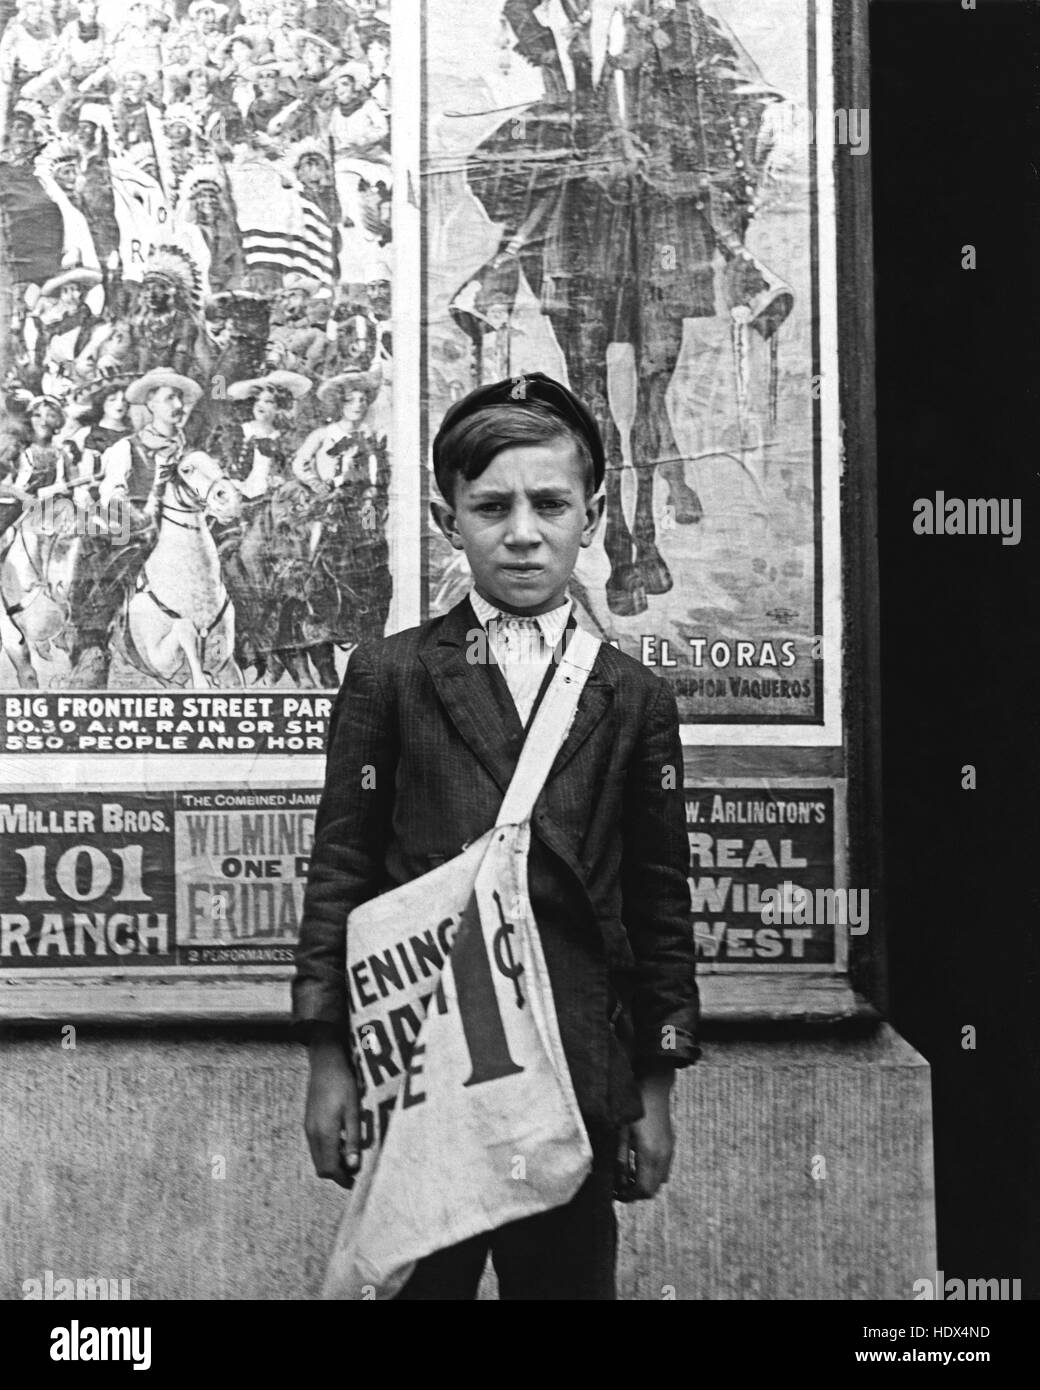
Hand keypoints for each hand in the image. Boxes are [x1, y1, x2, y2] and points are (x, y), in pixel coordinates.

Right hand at [304, 1030, 361, 1188]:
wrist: (325, 1063)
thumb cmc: (343, 1085)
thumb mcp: (353, 1111)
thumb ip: (353, 1139)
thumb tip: (353, 1165)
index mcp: (324, 1133)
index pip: (329, 1168)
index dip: (342, 1179)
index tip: (355, 1182)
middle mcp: (313, 1134)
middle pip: (321, 1167)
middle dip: (337, 1174)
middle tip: (354, 1172)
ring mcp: (309, 1128)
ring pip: (318, 1157)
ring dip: (332, 1163)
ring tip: (351, 1158)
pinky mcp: (309, 1122)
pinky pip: (316, 1146)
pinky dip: (328, 1152)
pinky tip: (342, 1143)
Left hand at [614, 1070, 674, 1201]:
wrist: (653, 1086)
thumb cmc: (632, 1107)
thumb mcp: (620, 1133)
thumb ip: (619, 1160)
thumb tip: (617, 1183)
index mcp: (650, 1153)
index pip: (644, 1189)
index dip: (629, 1196)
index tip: (615, 1194)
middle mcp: (664, 1155)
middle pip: (653, 1188)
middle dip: (636, 1192)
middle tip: (619, 1187)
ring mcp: (669, 1150)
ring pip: (660, 1180)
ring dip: (644, 1183)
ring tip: (626, 1175)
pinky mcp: (670, 1144)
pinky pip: (663, 1168)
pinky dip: (651, 1172)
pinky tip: (637, 1162)